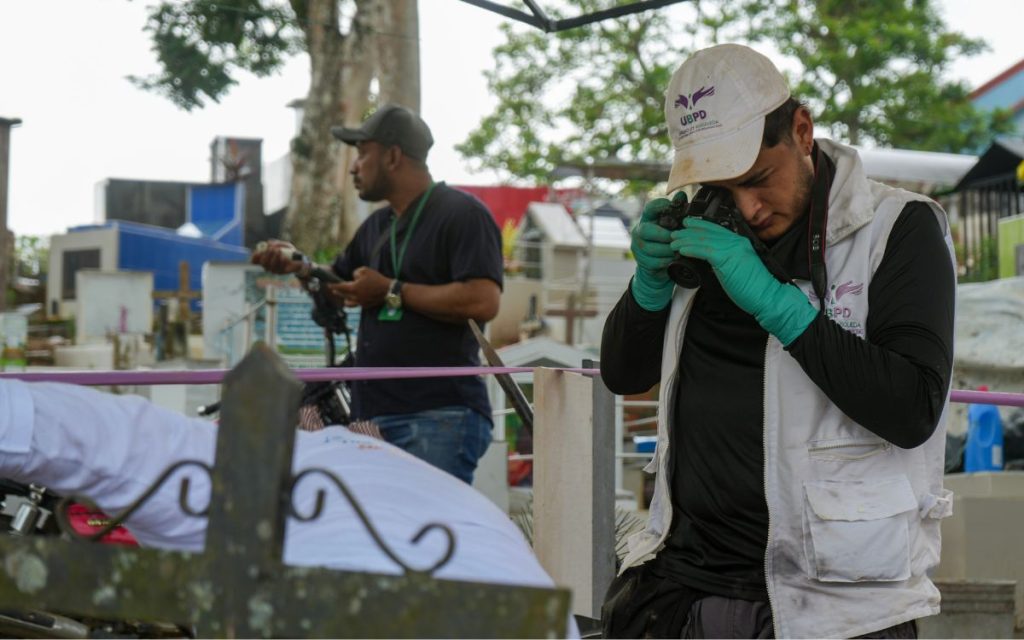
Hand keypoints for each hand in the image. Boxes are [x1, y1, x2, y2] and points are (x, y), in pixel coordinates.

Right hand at [251, 240, 302, 274]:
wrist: (299, 260)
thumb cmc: (290, 252)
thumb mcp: (284, 245)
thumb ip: (277, 243)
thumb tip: (269, 243)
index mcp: (266, 258)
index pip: (256, 260)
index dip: (254, 257)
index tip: (257, 252)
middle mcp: (268, 265)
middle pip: (263, 263)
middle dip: (266, 255)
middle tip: (271, 249)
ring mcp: (274, 270)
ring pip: (270, 266)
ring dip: (274, 258)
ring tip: (279, 251)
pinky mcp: (281, 272)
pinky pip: (279, 268)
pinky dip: (281, 261)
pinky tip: (285, 258)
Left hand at [327, 267, 390, 307]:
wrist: (389, 290)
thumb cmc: (377, 279)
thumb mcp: (365, 270)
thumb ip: (355, 273)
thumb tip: (353, 278)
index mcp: (354, 288)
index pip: (340, 287)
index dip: (333, 285)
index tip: (328, 284)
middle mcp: (355, 297)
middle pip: (342, 295)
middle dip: (337, 291)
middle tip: (334, 289)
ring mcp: (360, 302)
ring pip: (348, 303)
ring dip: (345, 298)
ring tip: (344, 295)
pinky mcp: (365, 305)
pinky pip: (356, 304)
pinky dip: (353, 301)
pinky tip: (353, 298)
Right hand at [630, 192, 685, 310]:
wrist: (658, 268)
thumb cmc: (667, 242)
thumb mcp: (672, 226)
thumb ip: (676, 211)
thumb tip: (681, 195)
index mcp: (647, 219)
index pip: (650, 208)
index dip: (661, 206)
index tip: (673, 209)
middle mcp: (639, 232)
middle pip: (647, 230)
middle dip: (665, 234)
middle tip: (677, 237)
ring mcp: (638, 247)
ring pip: (652, 248)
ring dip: (669, 250)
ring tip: (679, 249)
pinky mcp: (642, 262)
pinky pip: (656, 261)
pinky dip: (668, 260)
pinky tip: (676, 259)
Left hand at [669, 218, 816, 345]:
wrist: (767, 296)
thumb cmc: (754, 287)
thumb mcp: (738, 268)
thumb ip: (726, 259)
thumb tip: (709, 259)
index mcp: (740, 242)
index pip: (717, 229)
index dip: (701, 226)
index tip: (688, 225)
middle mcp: (737, 242)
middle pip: (708, 231)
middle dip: (689, 230)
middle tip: (675, 231)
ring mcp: (733, 248)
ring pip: (704, 239)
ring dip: (686, 239)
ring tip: (673, 241)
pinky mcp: (727, 258)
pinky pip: (704, 250)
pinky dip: (691, 248)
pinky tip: (681, 249)